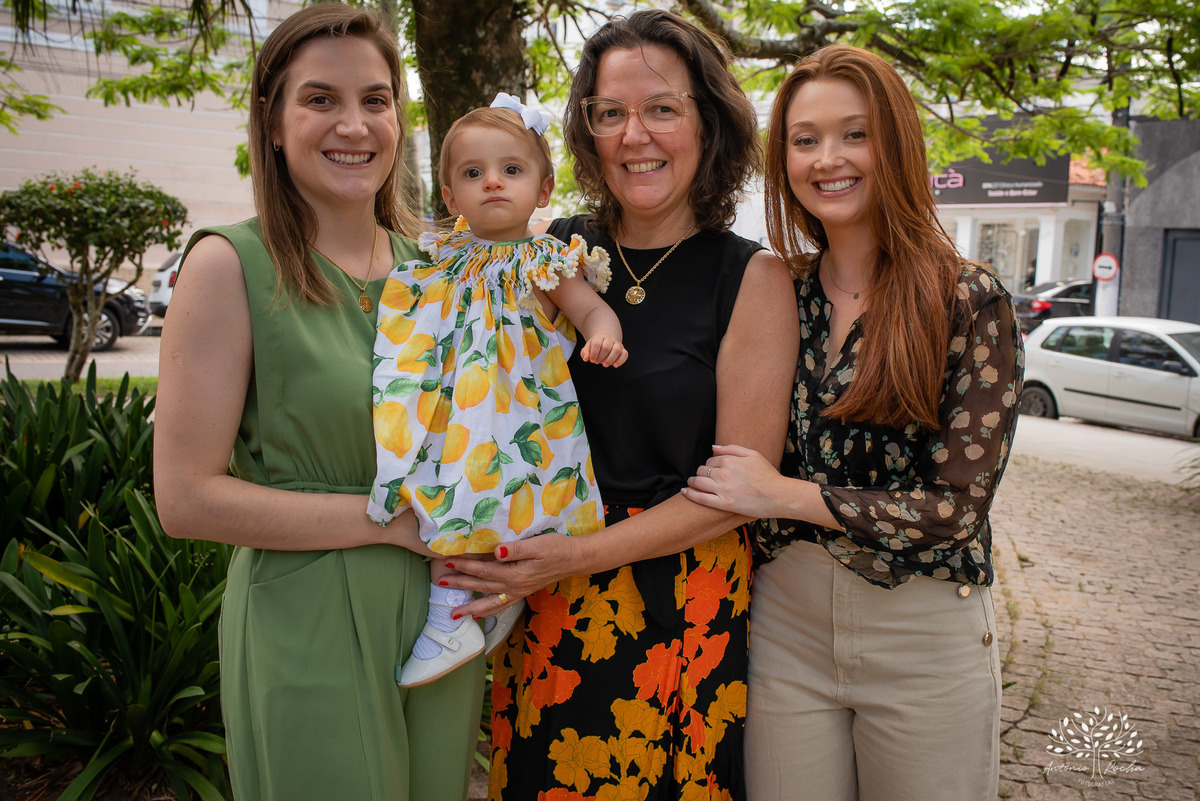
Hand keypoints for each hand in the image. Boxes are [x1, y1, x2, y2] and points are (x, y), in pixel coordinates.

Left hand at [441, 532, 584, 618]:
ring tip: (454, 614)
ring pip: (489, 601)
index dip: (465, 565)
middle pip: (481, 586)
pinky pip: (501, 605)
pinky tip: (479, 613)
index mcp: (515, 574)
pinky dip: (488, 610)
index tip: (448, 561)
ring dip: (470, 606)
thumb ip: (515, 549)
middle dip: (460, 585)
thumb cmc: (556, 548)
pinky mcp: (523, 592)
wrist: (574, 559)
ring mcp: (518, 592)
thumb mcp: (537, 544)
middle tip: (440, 583)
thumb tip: (496, 552)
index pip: (483, 569)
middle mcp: (514, 586)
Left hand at [580, 334, 627, 366]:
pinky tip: (614, 365)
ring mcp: (617, 344)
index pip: (597, 343)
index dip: (594, 353)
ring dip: (610, 359)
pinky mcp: (622, 350)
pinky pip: (625, 354)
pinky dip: (620, 361)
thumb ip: (585, 353)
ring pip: (617, 350)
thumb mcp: (588, 348)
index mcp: (599, 337)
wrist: (605, 341)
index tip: (592, 360)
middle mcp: (609, 339)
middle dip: (601, 357)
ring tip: (605, 364)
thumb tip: (586, 358)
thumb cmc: (596, 346)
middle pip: (606, 347)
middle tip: (597, 362)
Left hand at [683, 443, 788, 518]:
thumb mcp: (753, 454)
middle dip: (701, 472)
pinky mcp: (724, 504)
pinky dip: (691, 494)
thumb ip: (731, 448)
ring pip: (699, 482)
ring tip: (692, 482)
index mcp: (730, 461)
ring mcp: (723, 489)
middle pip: (702, 470)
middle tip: (703, 476)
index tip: (712, 468)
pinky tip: (685, 491)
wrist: (778, 495)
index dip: (710, 464)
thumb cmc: (768, 474)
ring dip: (693, 481)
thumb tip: (713, 447)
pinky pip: (701, 498)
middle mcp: (724, 474)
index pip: (710, 460)